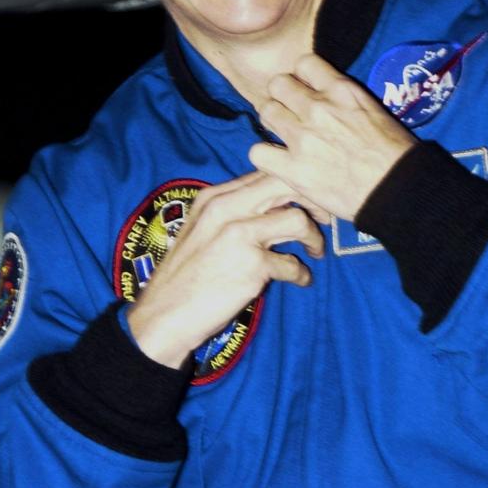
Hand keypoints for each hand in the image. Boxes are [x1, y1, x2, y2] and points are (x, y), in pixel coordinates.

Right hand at [126, 172, 324, 367]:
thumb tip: (274, 206)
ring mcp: (239, 235)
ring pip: (297, 220)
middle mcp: (226, 209)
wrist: (164, 314)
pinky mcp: (252, 265)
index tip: (307, 201)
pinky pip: (292, 264)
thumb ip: (232, 213)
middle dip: (312, 200)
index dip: (293, 184)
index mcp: (214, 198)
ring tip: (314, 252)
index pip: (264, 173)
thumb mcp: (201, 231)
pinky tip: (299, 281)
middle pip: (285, 185)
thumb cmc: (185, 276)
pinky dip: (301, 274)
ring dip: (313, 238)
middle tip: (323, 218)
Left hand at [248, 54, 415, 219]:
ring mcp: (302, 138)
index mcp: (341, 90)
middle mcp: (318, 108)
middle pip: (278, 84)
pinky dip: (265, 156)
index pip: (304, 62)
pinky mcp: (293, 169)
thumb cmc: (395, 154)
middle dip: (282, 97)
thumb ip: (344, 99)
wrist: (398, 190)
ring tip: (284, 136)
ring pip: (266, 112)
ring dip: (273, 122)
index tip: (306, 90)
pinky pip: (258, 152)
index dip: (302, 77)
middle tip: (290, 114)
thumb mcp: (374, 110)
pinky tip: (278, 162)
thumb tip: (325, 97)